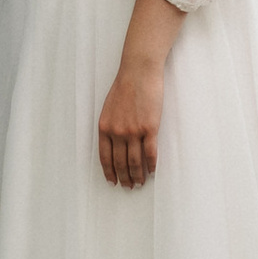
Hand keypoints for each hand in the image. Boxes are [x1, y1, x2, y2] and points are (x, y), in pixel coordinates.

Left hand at [98, 57, 165, 188]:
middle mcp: (117, 132)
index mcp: (105, 128)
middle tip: (128, 187)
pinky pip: (150, 152)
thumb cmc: (124, 86)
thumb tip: (114, 144)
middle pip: (120, 163)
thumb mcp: (109, 108)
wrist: (138, 71)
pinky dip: (152, 164)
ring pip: (135, 161)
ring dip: (138, 175)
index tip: (113, 182)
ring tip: (140, 182)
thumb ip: (110, 126)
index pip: (105, 157)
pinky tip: (152, 171)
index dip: (109, 172)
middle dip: (124, 178)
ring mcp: (134, 131)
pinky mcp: (150, 128)